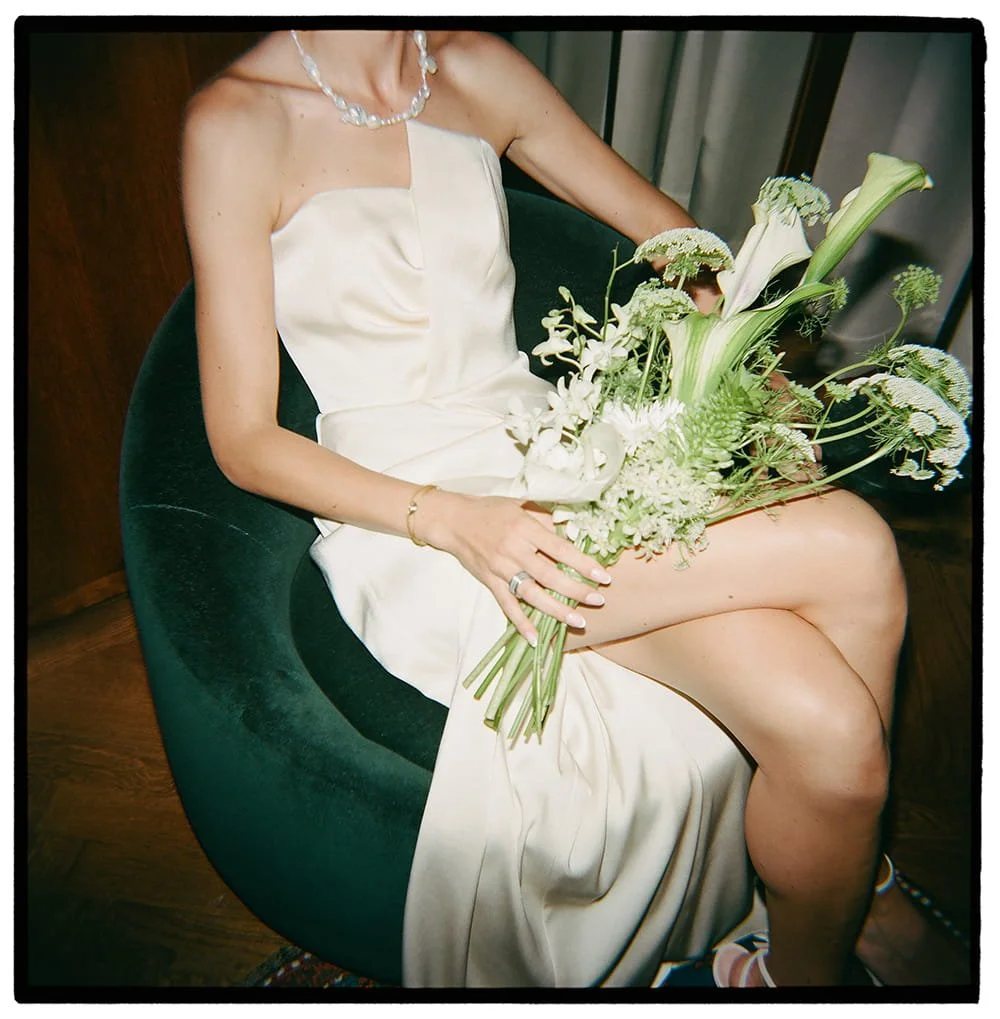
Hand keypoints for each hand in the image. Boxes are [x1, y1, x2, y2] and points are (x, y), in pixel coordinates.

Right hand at [417, 490, 611, 644]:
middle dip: (576, 590)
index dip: (583, 563)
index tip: (603, 575)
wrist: (453, 520)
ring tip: (578, 621)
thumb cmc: (490, 510)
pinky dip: (521, 623)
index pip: (560, 549)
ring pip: (532, 594)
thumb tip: (572, 532)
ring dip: (556, 610)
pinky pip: (507, 606)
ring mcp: (500, 569)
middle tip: (598, 600)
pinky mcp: (490, 582)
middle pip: (549, 575)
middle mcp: (514, 550)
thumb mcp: (521, 503)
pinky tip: (536, 639)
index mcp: (525, 528)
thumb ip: (545, 519)